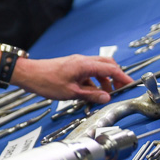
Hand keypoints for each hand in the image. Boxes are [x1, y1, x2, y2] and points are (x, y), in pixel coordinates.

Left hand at [12, 54, 129, 104]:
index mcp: (85, 65)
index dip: (123, 77)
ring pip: (97, 70)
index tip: (130, 84)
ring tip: (104, 95)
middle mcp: (82, 61)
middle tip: (120, 89)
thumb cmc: (46, 81)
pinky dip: (92, 82)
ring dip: (103, 81)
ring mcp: (76, 63)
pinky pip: (87, 73)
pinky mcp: (71, 68)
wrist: (28, 75)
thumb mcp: (71, 93)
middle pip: (106, 65)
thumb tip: (106, 97)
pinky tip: (90, 93)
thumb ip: (91, 95)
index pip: (111, 68)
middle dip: (115, 77)